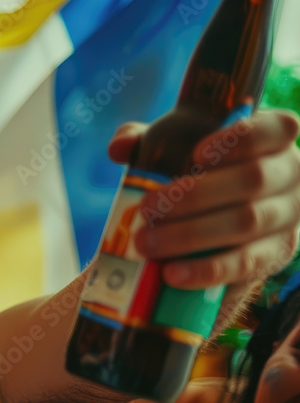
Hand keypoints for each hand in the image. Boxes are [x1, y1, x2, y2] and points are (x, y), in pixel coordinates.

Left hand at [107, 110, 299, 289]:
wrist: (214, 226)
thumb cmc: (196, 175)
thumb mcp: (174, 151)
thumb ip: (148, 142)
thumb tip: (119, 147)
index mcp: (273, 140)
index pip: (275, 128)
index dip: (240, 139)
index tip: (197, 153)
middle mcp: (290, 174)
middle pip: (252, 179)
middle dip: (194, 195)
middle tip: (146, 208)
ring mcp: (288, 216)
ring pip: (246, 222)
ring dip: (191, 233)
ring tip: (146, 244)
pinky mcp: (276, 254)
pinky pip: (245, 263)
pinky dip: (207, 269)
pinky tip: (172, 273)